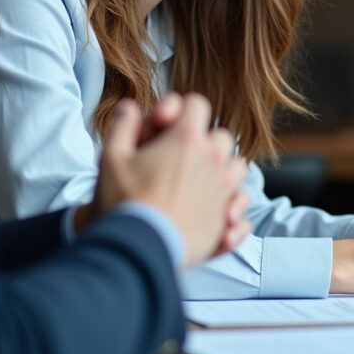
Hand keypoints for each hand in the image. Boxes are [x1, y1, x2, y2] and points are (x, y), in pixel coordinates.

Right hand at [96, 93, 249, 267]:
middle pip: (221, 137)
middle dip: (205, 142)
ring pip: (238, 168)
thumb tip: (129, 108)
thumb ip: (123, 126)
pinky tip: (219, 220)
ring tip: (200, 185)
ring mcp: (223, 191)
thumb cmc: (124, 201)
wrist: (139, 247)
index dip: (182, 111)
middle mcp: (213, 161)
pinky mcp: (225, 222)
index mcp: (187, 139)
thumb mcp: (111, 157)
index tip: (166, 127)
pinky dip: (234, 214)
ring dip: (223, 172)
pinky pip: (242, 211)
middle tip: (179, 158)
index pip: (197, 105)